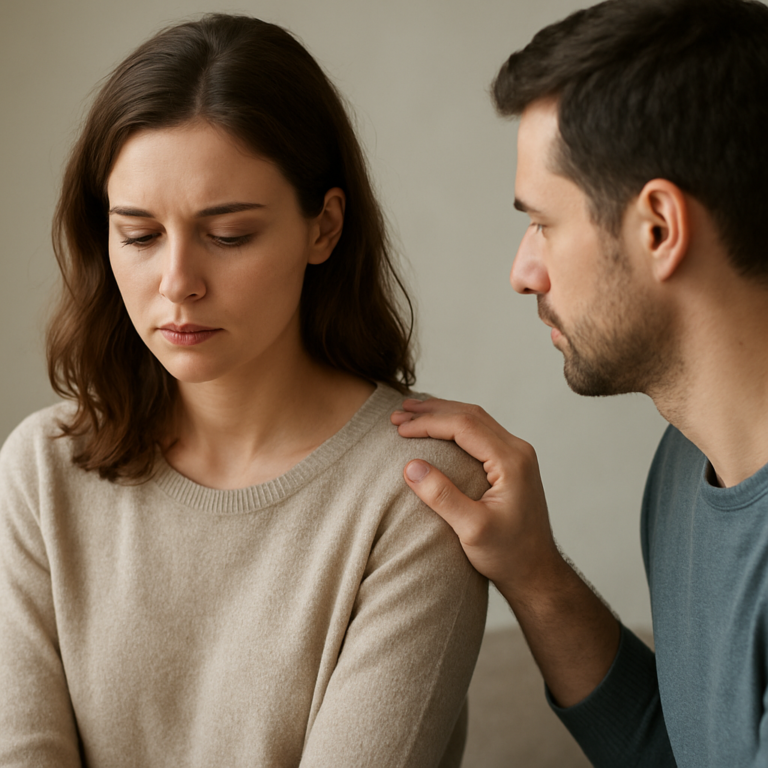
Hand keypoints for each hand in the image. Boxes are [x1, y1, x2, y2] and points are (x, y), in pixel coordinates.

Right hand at [392, 397, 621, 706]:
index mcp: (512, 461)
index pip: (464, 425)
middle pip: (470, 415)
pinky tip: (437, 427)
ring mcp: (517, 456)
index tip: (399, 429)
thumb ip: (442, 496)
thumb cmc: (507, 555)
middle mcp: (518, 451)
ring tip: (410, 414)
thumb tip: (410, 466)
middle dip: (431, 411)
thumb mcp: (472, 530)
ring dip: (442, 414)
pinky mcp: (511, 464)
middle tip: (398, 414)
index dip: (429, 422)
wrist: (536, 572)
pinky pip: (480, 431)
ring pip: (476, 419)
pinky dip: (454, 424)